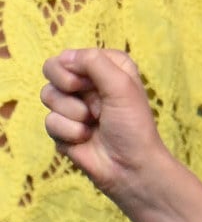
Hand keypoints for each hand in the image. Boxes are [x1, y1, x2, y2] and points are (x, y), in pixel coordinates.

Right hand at [41, 48, 201, 221]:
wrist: (131, 168)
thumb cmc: (133, 126)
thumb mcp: (122, 86)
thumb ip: (94, 62)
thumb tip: (64, 57)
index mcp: (108, 68)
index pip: (74, 54)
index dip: (77, 68)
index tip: (94, 85)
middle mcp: (89, 84)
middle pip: (52, 69)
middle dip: (68, 88)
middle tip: (92, 105)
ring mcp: (74, 106)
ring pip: (48, 95)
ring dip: (73, 113)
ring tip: (94, 124)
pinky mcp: (63, 128)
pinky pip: (49, 121)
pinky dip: (69, 132)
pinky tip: (85, 139)